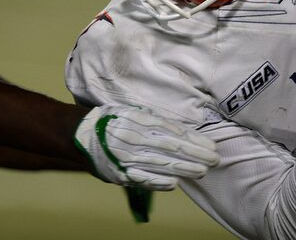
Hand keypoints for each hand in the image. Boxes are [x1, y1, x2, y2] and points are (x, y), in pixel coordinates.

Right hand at [74, 104, 218, 190]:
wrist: (81, 135)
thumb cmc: (111, 120)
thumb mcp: (132, 111)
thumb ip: (154, 120)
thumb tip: (182, 131)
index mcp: (138, 120)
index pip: (173, 131)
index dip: (194, 139)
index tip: (210, 145)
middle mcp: (134, 138)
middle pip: (172, 148)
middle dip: (196, 155)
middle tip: (214, 159)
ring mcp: (127, 157)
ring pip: (161, 164)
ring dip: (184, 169)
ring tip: (202, 171)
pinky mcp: (121, 172)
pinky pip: (143, 178)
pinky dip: (160, 181)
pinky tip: (175, 183)